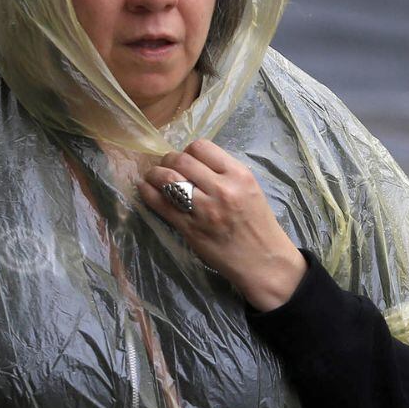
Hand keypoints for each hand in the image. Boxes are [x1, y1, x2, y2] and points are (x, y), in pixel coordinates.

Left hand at [140, 139, 305, 311]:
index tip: (186, 159)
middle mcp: (221, 189)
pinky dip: (148, 193)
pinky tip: (145, 189)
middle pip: (181, 160)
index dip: (188, 151)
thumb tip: (193, 162)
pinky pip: (161, 205)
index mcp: (238, 175)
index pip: (202, 147)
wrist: (263, 261)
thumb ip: (224, 173)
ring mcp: (204, 210)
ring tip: (153, 176)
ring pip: (167, 179)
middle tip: (166, 166)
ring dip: (154, 174)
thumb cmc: (258, 224)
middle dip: (168, 160)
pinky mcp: (190, 228)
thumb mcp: (249, 189)